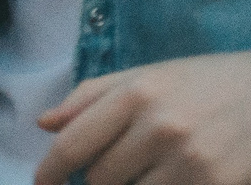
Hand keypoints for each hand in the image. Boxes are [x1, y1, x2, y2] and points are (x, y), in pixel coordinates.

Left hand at [37, 52, 250, 184]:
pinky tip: (172, 178)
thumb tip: (44, 124)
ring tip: (148, 170)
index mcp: (135, 95)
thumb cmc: (208, 83)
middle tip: (114, 170)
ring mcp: (189, 161)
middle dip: (97, 180)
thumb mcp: (148, 76)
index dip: (49, 172)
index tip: (42, 183)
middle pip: (99, 178)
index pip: (73, 145)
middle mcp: (158, 128)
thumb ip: (91, 97)